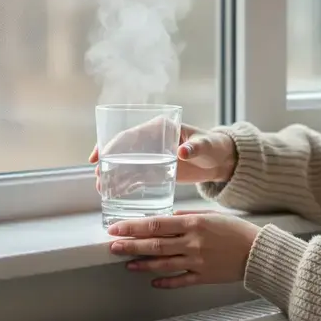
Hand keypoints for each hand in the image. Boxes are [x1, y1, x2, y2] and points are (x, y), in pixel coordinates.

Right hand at [90, 123, 236, 190]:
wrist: (222, 161)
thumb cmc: (215, 147)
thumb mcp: (206, 146)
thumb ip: (195, 147)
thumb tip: (183, 151)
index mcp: (160, 127)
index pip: (129, 134)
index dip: (111, 144)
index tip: (98, 156)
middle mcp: (152, 140)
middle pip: (123, 150)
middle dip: (107, 163)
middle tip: (98, 178)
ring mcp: (153, 156)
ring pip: (126, 164)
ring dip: (113, 176)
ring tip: (102, 190)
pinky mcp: (158, 170)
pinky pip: (136, 176)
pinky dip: (125, 183)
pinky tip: (116, 193)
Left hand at [107, 211, 259, 288]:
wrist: (258, 252)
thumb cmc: (236, 230)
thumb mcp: (211, 215)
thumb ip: (187, 217)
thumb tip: (166, 219)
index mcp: (194, 224)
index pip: (156, 224)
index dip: (133, 226)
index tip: (116, 227)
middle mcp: (192, 242)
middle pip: (155, 244)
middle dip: (131, 245)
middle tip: (112, 246)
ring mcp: (197, 261)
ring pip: (163, 263)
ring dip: (142, 264)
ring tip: (127, 264)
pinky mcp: (203, 277)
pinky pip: (180, 281)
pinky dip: (165, 282)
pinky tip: (152, 281)